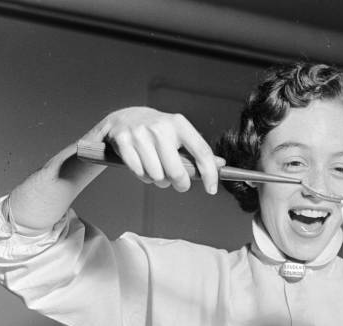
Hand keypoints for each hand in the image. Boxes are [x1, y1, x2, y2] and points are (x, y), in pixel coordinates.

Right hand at [86, 107, 224, 193]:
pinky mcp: (123, 141)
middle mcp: (160, 127)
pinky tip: (142, 167)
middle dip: (179, 184)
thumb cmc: (155, 131)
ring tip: (156, 171)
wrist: (121, 119)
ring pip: (157, 176)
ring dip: (158, 181)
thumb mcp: (177, 134)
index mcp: (179, 123)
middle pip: (177, 172)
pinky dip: (143, 177)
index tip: (212, 189)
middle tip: (178, 184)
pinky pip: (139, 173)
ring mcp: (140, 133)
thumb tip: (220, 164)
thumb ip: (197, 150)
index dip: (209, 174)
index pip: (201, 152)